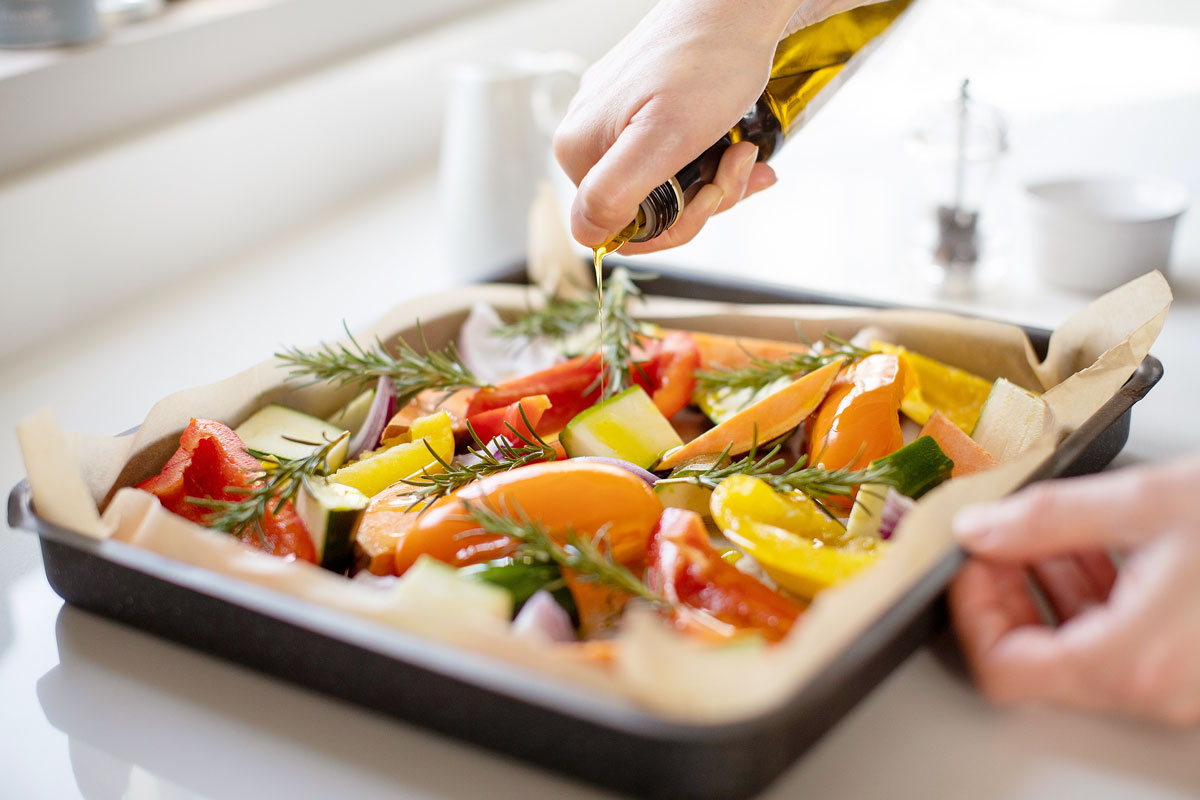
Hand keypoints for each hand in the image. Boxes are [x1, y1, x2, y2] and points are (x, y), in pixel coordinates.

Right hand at [553, 0, 792, 252]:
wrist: (735, 5)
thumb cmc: (707, 61)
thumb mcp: (662, 139)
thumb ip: (613, 191)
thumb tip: (585, 235)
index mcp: (580, 151)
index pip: (613, 230)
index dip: (669, 227)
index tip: (708, 197)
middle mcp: (589, 137)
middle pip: (643, 210)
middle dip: (701, 201)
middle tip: (735, 167)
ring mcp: (615, 121)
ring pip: (664, 188)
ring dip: (713, 182)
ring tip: (742, 152)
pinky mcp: (641, 109)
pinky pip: (672, 158)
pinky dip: (709, 161)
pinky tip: (737, 147)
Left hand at [949, 456, 1199, 725]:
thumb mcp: (1151, 504)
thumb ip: (1050, 520)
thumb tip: (982, 527)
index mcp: (1136, 663)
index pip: (1005, 670)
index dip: (971, 610)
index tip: (969, 560)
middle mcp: (1163, 692)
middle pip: (1040, 663)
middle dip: (1009, 592)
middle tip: (1002, 540)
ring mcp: (1189, 687)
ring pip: (1085, 653)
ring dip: (1053, 590)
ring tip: (1050, 535)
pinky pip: (1132, 647)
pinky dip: (1103, 599)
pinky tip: (1104, 549)